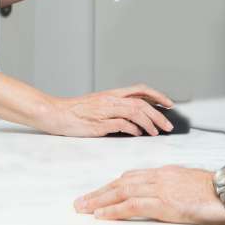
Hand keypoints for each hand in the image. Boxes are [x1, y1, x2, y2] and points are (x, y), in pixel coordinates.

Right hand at [39, 84, 174, 136]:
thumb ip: (116, 109)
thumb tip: (135, 120)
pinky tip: (138, 134)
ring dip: (149, 123)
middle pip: (141, 103)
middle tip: (168, 126)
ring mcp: (105, 111)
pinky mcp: (99, 123)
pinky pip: (121, 124)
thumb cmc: (75, 111)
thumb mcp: (99, 105)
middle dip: (158, 114)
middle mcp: (110, 99)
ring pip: (135, 112)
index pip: (140, 90)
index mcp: (112, 94)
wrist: (55, 113)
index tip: (169, 104)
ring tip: (156, 133)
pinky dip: (133, 129)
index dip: (157, 95)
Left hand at [75, 166, 224, 224]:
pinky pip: (132, 205)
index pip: (132, 176)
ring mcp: (160, 189)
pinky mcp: (163, 203)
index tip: (100, 192)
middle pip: (121, 182)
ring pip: (121, 192)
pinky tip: (102, 215)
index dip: (113, 185)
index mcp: (165, 172)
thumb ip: (175, 187)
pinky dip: (114, 210)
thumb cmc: (215, 190)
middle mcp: (159, 177)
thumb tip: (169, 195)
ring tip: (84, 208)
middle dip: (99, 192)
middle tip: (81, 201)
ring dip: (99, 200)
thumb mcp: (190, 184)